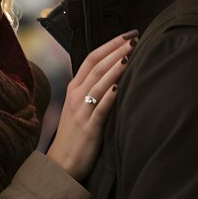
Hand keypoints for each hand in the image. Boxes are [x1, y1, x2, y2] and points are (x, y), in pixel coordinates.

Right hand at [46, 30, 138, 180]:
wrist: (62, 163)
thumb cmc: (76, 134)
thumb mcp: (80, 107)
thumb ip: (92, 90)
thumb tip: (114, 74)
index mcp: (74, 88)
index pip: (92, 58)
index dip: (110, 44)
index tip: (128, 34)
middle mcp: (76, 95)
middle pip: (97, 65)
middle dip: (117, 50)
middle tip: (135, 38)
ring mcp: (81, 110)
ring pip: (99, 82)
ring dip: (117, 66)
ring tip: (133, 53)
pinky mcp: (89, 127)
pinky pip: (100, 107)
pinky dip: (110, 95)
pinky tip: (121, 85)